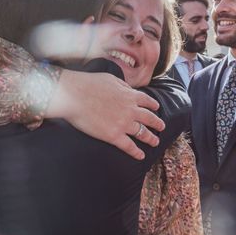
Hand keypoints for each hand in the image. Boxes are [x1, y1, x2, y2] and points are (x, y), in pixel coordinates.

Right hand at [47, 70, 163, 159]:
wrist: (74, 95)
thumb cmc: (87, 84)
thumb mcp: (110, 78)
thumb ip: (122, 85)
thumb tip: (127, 89)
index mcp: (130, 95)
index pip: (147, 101)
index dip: (153, 105)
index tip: (156, 108)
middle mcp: (131, 110)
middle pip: (149, 118)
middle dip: (157, 123)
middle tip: (161, 127)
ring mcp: (123, 124)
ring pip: (142, 133)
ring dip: (150, 138)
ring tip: (155, 142)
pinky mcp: (113, 136)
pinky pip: (129, 146)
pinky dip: (136, 152)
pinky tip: (140, 156)